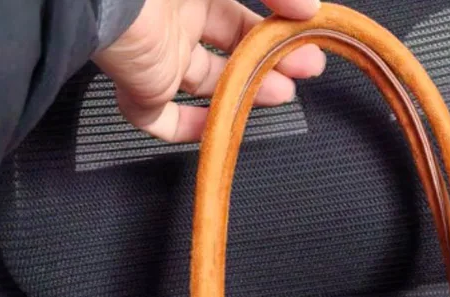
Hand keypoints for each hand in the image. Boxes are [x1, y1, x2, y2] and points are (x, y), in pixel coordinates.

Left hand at [93, 0, 324, 142]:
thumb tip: (309, 9)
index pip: (237, 11)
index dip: (277, 22)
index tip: (309, 29)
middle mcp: (173, 15)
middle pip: (231, 46)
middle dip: (273, 58)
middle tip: (306, 67)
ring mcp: (157, 53)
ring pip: (207, 83)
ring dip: (247, 91)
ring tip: (282, 95)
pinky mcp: (140, 87)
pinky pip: (163, 120)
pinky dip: (192, 131)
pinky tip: (222, 130)